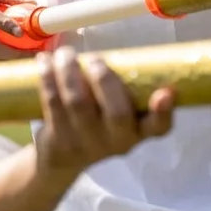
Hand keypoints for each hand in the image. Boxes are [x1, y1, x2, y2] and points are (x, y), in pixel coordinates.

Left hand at [33, 47, 174, 177]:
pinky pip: (53, 103)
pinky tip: (45, 61)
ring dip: (70, 72)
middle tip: (97, 60)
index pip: (159, 127)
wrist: (62, 158)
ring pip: (78, 103)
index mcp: (138, 131)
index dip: (164, 111)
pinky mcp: (59, 140)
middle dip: (106, 81)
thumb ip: (121, 90)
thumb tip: (114, 52)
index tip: (165, 92)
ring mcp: (87, 143)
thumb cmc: (97, 123)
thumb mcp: (116, 114)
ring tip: (66, 53)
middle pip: (117, 113)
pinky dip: (48, 77)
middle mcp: (117, 141)